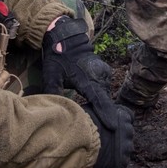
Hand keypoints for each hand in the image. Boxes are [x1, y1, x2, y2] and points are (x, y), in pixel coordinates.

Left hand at [40, 17, 131, 167]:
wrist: (66, 37)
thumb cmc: (57, 57)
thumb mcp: (51, 75)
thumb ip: (54, 92)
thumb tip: (54, 110)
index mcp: (86, 78)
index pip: (98, 99)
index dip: (106, 114)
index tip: (114, 126)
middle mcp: (99, 75)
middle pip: (104, 99)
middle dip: (104, 114)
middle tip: (103, 130)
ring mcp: (104, 72)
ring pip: (104, 94)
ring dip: (101, 104)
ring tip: (98, 118)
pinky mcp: (104, 72)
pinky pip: (104, 88)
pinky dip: (100, 96)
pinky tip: (95, 104)